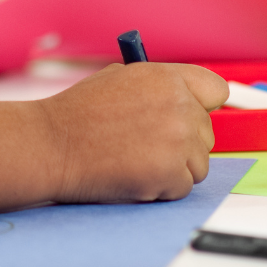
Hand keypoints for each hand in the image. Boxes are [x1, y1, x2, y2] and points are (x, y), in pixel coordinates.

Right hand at [36, 62, 226, 203]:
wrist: (51, 144)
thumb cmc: (77, 114)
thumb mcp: (120, 79)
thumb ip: (158, 86)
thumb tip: (186, 99)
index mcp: (167, 77)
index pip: (215, 90)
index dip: (202, 106)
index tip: (192, 117)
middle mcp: (179, 105)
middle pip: (207, 133)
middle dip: (183, 143)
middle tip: (146, 145)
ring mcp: (178, 140)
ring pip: (198, 164)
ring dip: (173, 168)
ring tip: (135, 160)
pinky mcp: (171, 173)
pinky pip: (182, 187)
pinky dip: (161, 189)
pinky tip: (132, 175)